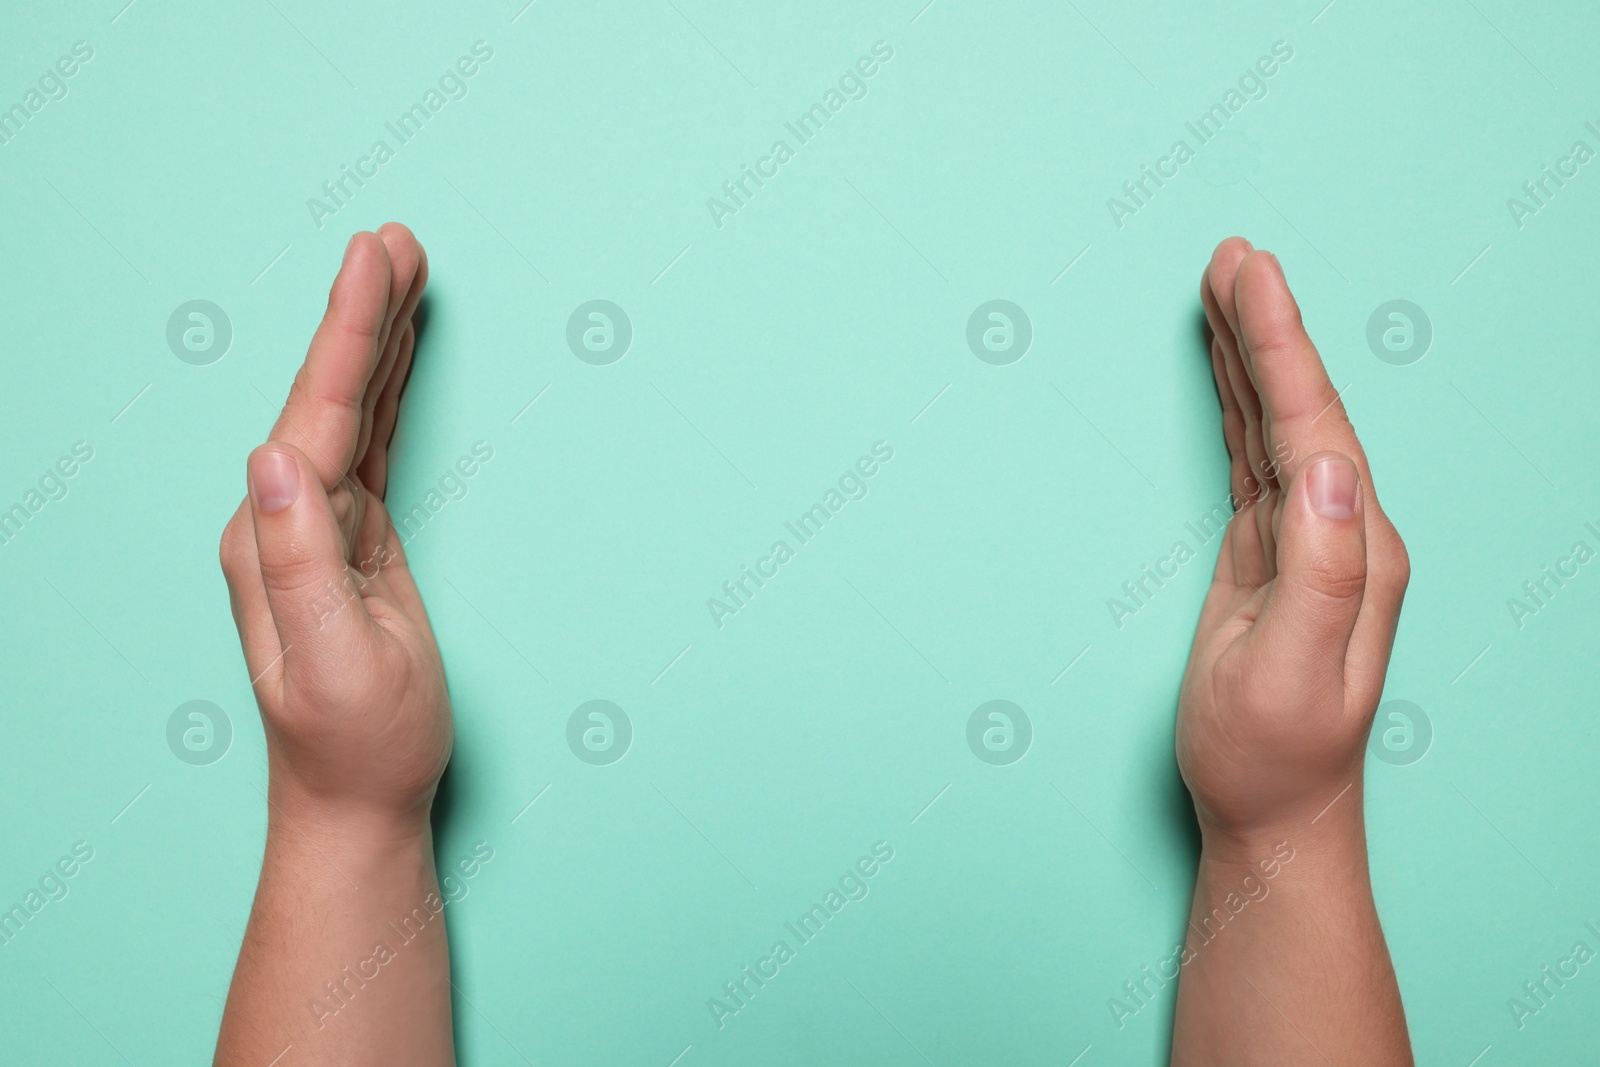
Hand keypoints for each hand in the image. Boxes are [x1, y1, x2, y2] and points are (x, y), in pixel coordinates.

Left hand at [218, 225, 448, 828]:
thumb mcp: (334, 659)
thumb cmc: (357, 742)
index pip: (315, 413)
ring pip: (349, 410)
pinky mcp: (352, 540)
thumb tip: (271, 458)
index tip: (375, 259)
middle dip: (363, 313)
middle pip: (327, 393)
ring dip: (376, 339)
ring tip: (402, 271)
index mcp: (274, 539)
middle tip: (395, 239)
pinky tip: (400, 358)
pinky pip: (369, 445)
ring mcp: (316, 528)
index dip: (350, 332)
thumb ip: (298, 559)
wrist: (358, 800)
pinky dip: (387, 391)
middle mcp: (283, 521)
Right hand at [1176, 238, 1409, 848]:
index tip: (1251, 276)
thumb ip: (1320, 568)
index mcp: (1355, 552)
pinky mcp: (1269, 553)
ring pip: (1277, 423)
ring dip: (1251, 353)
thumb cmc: (1271, 754)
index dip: (1279, 347)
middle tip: (1233, 256)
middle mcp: (1341, 534)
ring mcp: (1307, 541)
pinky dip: (1236, 403)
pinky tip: (1224, 371)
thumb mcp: (1290, 671)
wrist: (1269, 813)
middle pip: (1302, 407)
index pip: (1316, 426)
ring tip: (1226, 286)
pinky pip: (1253, 457)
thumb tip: (1322, 465)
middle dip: (1266, 327)